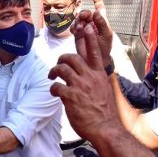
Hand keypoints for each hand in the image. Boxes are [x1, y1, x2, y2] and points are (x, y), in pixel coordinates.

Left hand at [49, 23, 118, 142]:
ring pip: (62, 69)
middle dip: (62, 58)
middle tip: (57, 65)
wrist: (106, 128)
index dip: (89, 39)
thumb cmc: (105, 113)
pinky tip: (54, 93)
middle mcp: (89, 77)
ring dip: (54, 72)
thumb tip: (88, 79)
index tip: (87, 28)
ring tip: (52, 77)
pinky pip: (56, 86)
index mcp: (99, 75)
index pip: (95, 52)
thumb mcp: (104, 91)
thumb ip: (96, 82)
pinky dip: (53, 88)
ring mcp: (80, 86)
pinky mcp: (70, 96)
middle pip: (72, 58)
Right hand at [71, 0, 113, 68]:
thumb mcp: (106, 35)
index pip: (100, 9)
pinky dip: (73, 27)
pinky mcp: (77, 34)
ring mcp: (84, 28)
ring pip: (79, 19)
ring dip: (78, 21)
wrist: (95, 61)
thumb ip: (102, 23)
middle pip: (87, 13)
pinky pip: (73, 26)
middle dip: (84, 13)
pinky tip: (75, 31)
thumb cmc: (104, 49)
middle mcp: (93, 24)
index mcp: (102, 22)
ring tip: (79, 28)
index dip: (97, 1)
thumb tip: (97, 12)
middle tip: (82, 17)